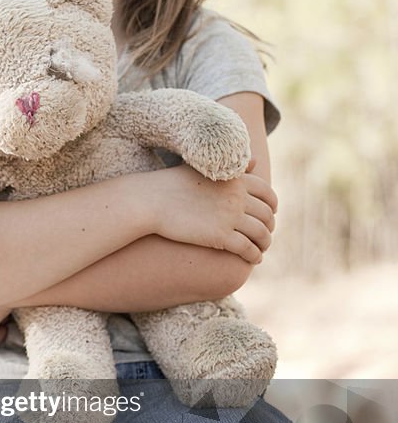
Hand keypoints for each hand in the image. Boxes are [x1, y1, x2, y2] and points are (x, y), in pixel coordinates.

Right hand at [146, 161, 276, 264]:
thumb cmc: (171, 184)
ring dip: (264, 243)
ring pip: (261, 234)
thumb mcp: (204, 168)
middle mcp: (238, 197)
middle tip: (265, 235)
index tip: (269, 215)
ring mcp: (230, 217)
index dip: (272, 207)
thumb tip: (255, 162)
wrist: (151, 200)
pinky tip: (253, 259)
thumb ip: (232, 168)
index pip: (267, 194)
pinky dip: (254, 255)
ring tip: (261, 249)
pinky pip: (247, 249)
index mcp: (237, 180)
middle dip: (269, 227)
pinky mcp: (220, 236)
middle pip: (266, 216)